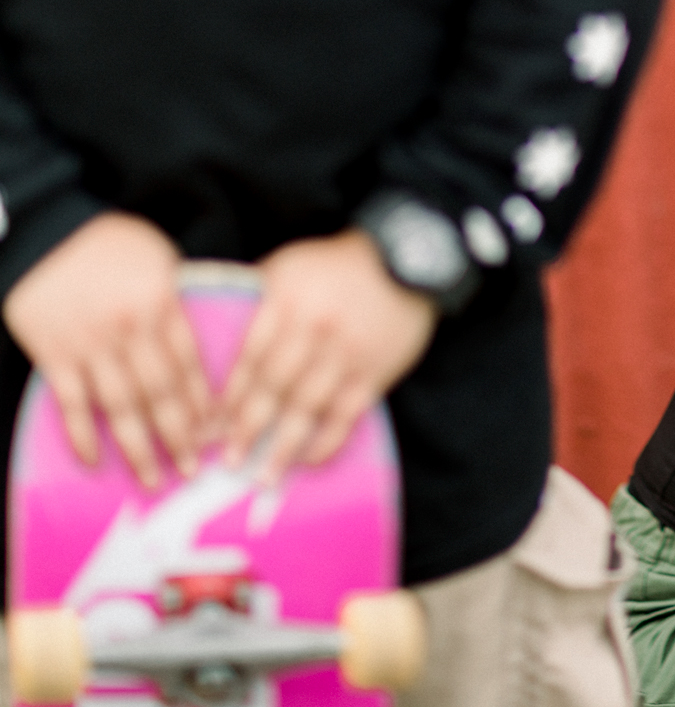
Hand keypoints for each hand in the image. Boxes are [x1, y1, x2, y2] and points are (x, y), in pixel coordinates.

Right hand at [2, 212, 206, 487]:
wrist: (48, 229)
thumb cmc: (112, 240)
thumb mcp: (161, 261)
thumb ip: (178, 305)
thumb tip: (198, 350)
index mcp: (161, 305)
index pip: (189, 366)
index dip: (203, 405)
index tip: (216, 435)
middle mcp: (129, 330)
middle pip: (160, 394)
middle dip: (178, 436)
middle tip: (192, 471)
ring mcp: (89, 345)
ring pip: (120, 406)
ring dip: (138, 447)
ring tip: (153, 479)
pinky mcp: (53, 353)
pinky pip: (71, 402)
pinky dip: (82, 434)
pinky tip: (95, 461)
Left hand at [221, 229, 437, 481]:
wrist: (404, 259)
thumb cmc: (337, 264)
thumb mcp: (289, 266)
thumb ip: (259, 300)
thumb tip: (223, 338)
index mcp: (286, 303)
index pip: (250, 358)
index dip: (228, 397)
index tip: (208, 429)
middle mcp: (313, 331)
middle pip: (274, 388)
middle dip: (248, 428)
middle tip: (228, 463)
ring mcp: (345, 355)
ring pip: (308, 407)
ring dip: (283, 446)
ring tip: (263, 477)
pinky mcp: (374, 372)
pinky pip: (348, 413)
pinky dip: (329, 440)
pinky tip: (309, 461)